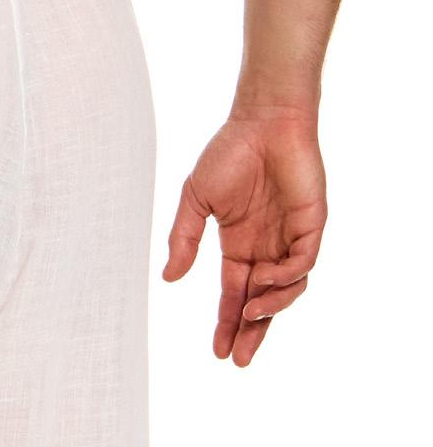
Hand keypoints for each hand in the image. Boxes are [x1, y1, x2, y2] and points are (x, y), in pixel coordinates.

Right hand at [162, 105, 326, 365]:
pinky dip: (287, 278)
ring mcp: (289, 237)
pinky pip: (302, 263)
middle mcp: (264, 246)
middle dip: (252, 332)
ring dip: (270, 306)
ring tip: (253, 314)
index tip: (218, 351)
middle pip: (262, 302)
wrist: (262, 121)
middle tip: (240, 359)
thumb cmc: (228, 152)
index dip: (227, 322)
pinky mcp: (310, 225)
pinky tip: (267, 279)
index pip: (234, 293)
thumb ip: (183, 238)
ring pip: (285, 289)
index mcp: (238, 243)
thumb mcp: (195, 198)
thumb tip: (169, 278)